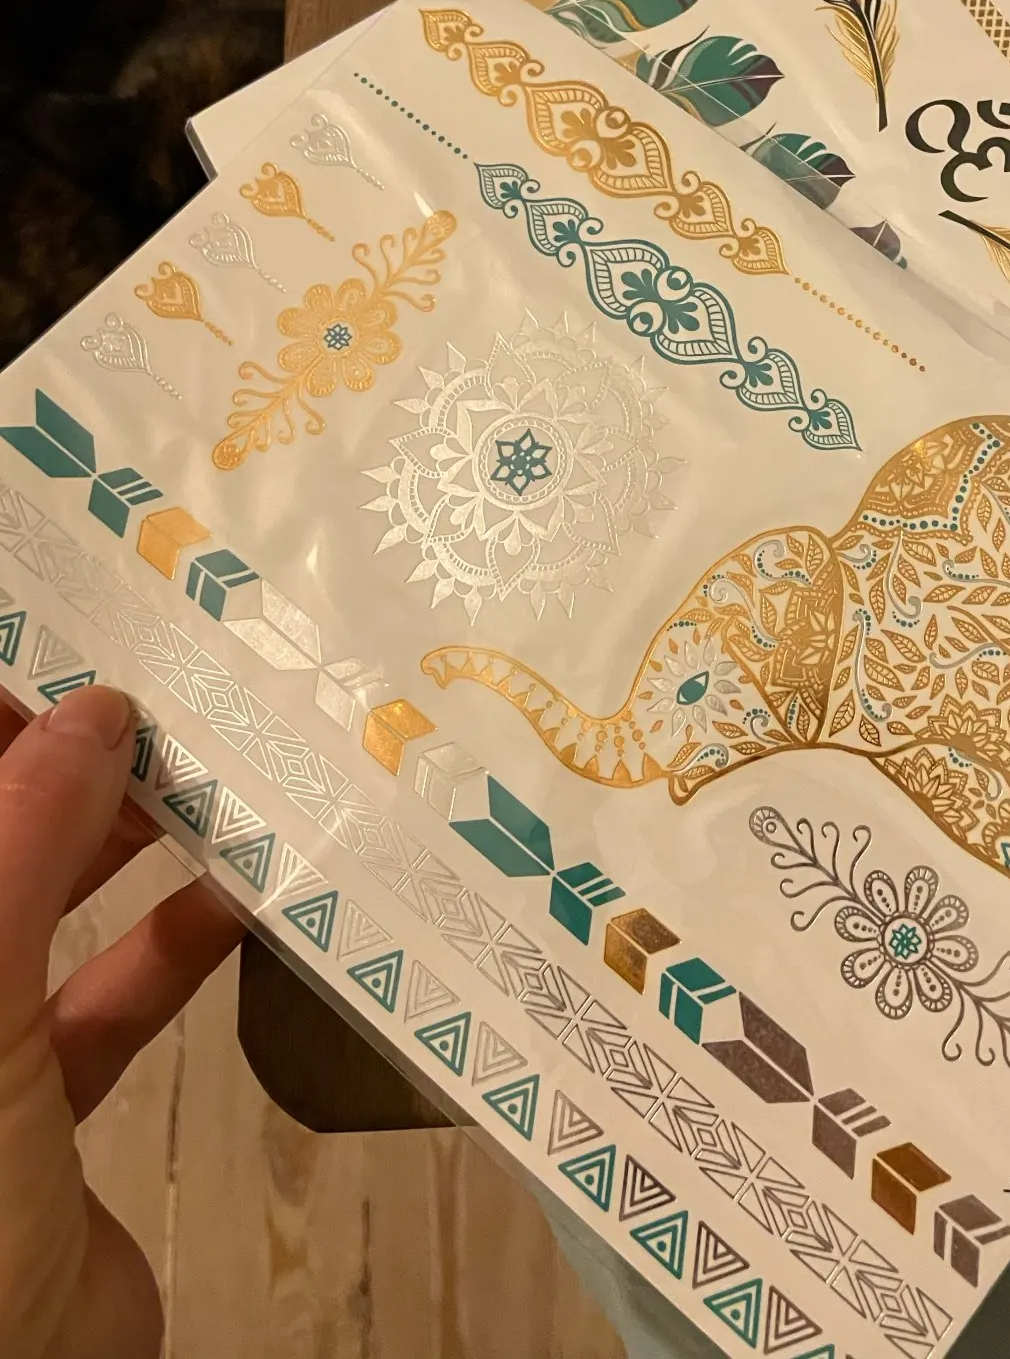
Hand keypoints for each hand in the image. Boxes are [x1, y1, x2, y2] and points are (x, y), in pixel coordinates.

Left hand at [0, 686, 243, 1358]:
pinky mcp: (38, 1122)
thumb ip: (18, 842)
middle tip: (163, 674)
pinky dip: (175, 948)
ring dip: (123, 841)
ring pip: (37, 909)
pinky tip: (249, 896)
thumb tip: (92, 707)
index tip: (66, 625)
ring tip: (213, 764)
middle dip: (58, 755)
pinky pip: (104, 1006)